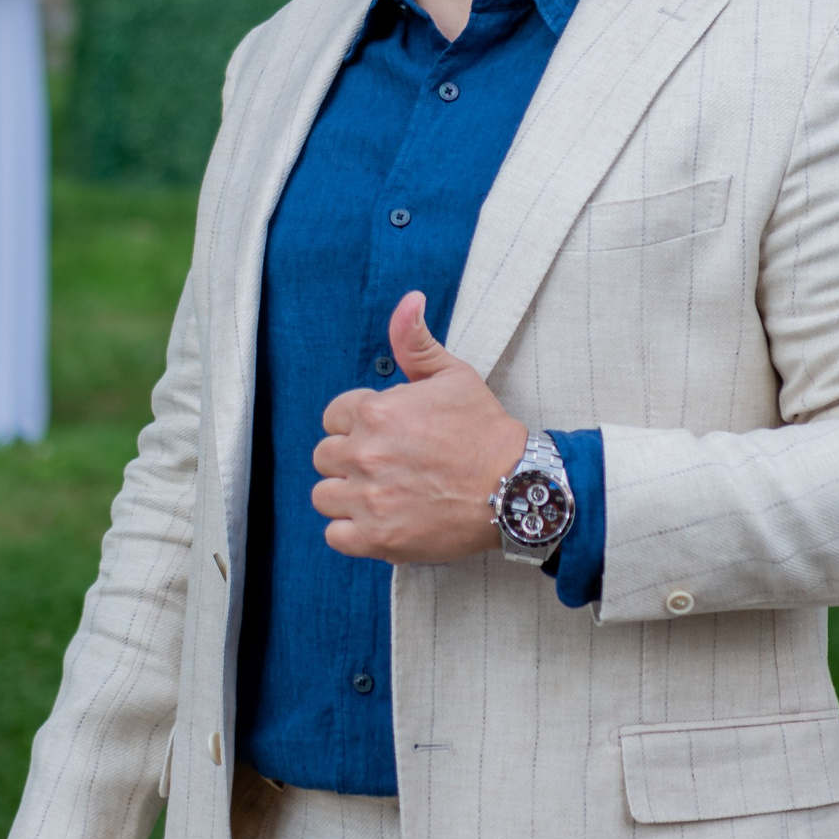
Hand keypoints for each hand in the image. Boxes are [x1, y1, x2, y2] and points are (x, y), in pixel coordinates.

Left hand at [313, 291, 525, 563]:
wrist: (515, 486)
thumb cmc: (485, 430)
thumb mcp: (453, 375)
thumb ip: (416, 341)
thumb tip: (409, 301)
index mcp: (376, 411)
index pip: (333, 417)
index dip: (357, 424)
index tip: (383, 434)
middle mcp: (365, 453)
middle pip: (324, 456)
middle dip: (350, 458)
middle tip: (385, 465)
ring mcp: (370, 498)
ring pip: (324, 495)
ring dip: (346, 494)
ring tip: (379, 493)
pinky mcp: (379, 537)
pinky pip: (335, 536)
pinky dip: (351, 531)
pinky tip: (377, 520)